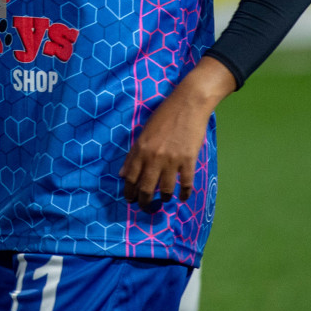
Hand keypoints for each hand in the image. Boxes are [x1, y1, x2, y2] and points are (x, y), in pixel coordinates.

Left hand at [119, 57, 234, 205]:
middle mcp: (154, 157)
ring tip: (164, 200)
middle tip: (145, 207)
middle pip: (146, 188)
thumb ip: (132, 154)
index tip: (130, 199)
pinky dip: (184, 194)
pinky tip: (182, 197)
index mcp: (141, 150)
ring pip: (165, 190)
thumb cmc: (164, 115)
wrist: (188, 104)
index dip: (129, 192)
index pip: (130, 178)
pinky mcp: (189, 160)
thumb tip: (122, 174)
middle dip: (144, 201)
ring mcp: (172, 160)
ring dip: (164, 198)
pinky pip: (186, 184)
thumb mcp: (143, 132)